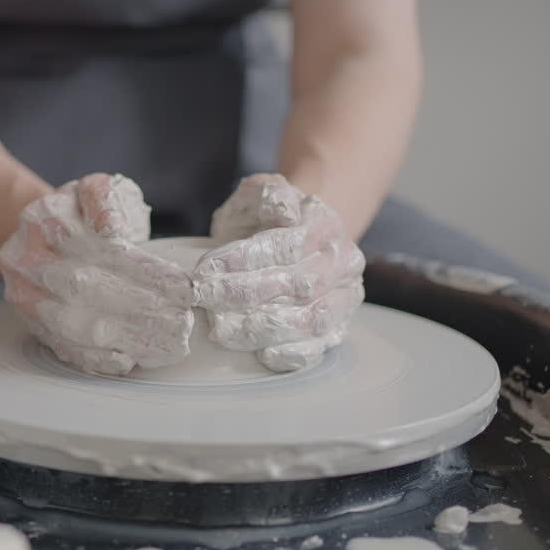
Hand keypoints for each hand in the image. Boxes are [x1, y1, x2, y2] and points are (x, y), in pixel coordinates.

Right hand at [0, 173, 194, 375]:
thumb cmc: (83, 213)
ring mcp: (24, 295)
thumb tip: (111, 231)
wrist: (44, 233)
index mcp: (42, 219)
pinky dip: (95, 358)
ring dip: (121, 336)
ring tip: (165, 343)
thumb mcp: (97, 189)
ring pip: (71, 322)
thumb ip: (105, 200)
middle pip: (82, 288)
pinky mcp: (31, 324)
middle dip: (137, 306)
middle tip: (180, 321)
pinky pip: (61, 347)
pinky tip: (127, 359)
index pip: (96, 247)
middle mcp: (25, 259)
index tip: (183, 287)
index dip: (142, 269)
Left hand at [195, 174, 364, 371]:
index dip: (244, 259)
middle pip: (297, 284)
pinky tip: (264, 355)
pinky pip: (320, 346)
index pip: (287, 245)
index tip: (205, 268)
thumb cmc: (264, 217)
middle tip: (205, 299)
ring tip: (222, 329)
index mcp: (325, 224)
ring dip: (263, 328)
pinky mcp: (337, 327)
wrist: (290, 237)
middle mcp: (342, 261)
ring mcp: (344, 296)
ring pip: (311, 319)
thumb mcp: (260, 193)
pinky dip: (294, 353)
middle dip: (245, 294)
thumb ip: (269, 194)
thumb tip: (284, 212)